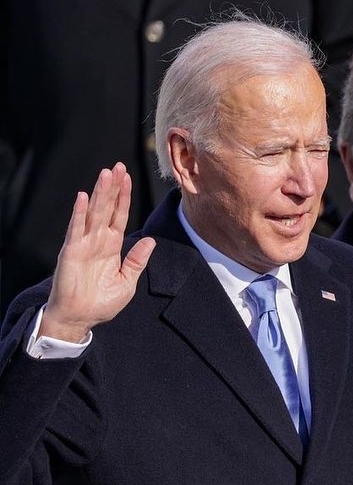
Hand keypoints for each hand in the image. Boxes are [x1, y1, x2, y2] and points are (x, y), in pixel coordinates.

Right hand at [41, 163, 155, 342]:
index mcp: (111, 247)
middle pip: (107, 209)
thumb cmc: (102, 302)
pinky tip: (84, 197)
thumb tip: (150, 240)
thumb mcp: (127, 281)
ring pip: (94, 213)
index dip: (124, 197)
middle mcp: (97, 241)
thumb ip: (137, 260)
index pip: (119, 216)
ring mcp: (83, 244)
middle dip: (113, 188)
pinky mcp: (71, 252)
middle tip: (118, 166)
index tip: (129, 178)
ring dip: (100, 193)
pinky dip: (80, 213)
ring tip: (106, 173)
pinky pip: (76, 229)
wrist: (81, 318)